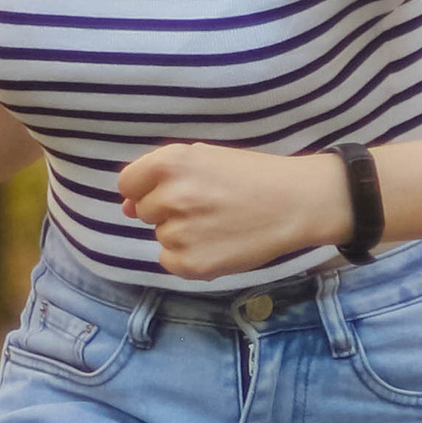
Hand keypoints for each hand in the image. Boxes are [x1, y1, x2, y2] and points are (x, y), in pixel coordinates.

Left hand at [115, 141, 347, 277]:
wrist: (294, 203)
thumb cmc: (250, 176)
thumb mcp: (203, 158)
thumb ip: (160, 176)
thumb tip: (127, 209)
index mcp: (169, 164)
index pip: (128, 184)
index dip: (147, 189)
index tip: (173, 190)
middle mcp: (169, 197)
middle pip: (146, 211)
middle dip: (169, 210)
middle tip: (209, 205)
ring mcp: (179, 233)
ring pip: (161, 236)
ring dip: (182, 233)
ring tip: (219, 223)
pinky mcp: (191, 264)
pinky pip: (171, 260)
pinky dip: (189, 256)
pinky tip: (218, 243)